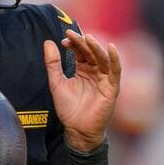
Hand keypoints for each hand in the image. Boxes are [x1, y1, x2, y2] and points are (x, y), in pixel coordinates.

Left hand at [43, 30, 120, 151]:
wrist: (77, 129)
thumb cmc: (69, 108)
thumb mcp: (56, 83)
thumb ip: (53, 63)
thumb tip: (48, 42)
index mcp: (83, 69)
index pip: (80, 51)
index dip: (74, 43)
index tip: (64, 38)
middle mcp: (95, 71)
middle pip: (91, 52)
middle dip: (82, 42)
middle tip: (72, 34)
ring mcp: (104, 79)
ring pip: (102, 58)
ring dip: (96, 47)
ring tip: (87, 38)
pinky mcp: (112, 87)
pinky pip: (116, 70)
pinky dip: (115, 59)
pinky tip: (111, 48)